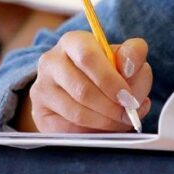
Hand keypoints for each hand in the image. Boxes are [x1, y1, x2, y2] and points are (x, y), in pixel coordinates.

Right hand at [30, 32, 151, 132]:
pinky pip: (68, 130)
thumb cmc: (104, 68)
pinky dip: (92, 132)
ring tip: (121, 121)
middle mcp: (51, 62)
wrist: (77, 87)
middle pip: (82, 89)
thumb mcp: (122, 55)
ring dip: (105, 122)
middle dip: (111, 106)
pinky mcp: (40, 114)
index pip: (88, 56)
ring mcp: (42, 88)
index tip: (129, 96)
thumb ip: (133, 55)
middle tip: (129, 114)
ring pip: (76, 112)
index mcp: (72, 41)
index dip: (110, 80)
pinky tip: (105, 128)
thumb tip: (131, 68)